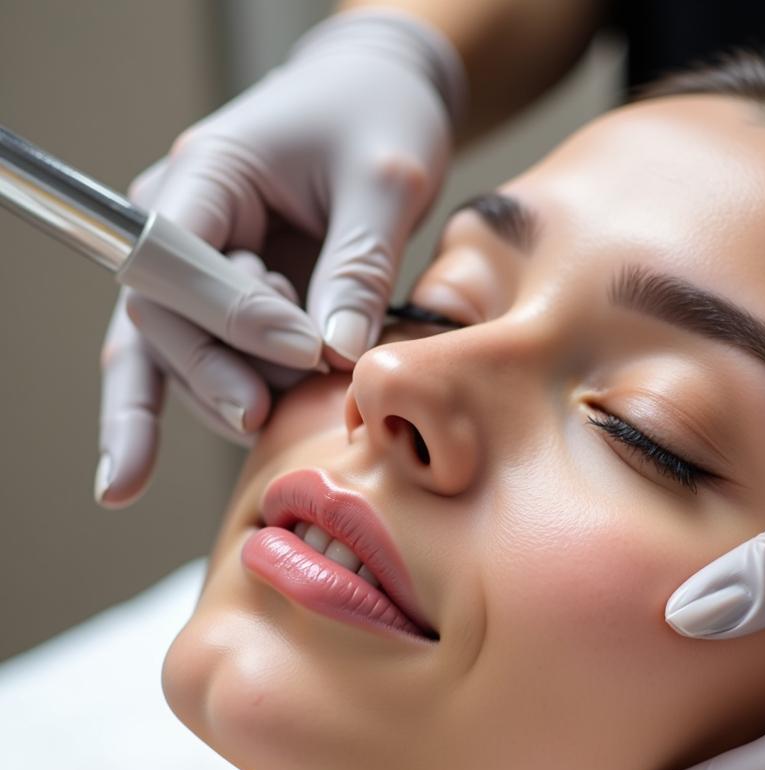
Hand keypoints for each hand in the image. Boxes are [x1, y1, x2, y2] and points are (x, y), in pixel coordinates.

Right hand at [96, 9, 465, 506]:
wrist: (377, 101)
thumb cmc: (378, 118)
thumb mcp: (386, 180)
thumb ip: (359, 265)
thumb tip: (334, 353)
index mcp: (206, 176)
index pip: (176, 259)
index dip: (230, 316)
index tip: (304, 348)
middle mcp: (181, 225)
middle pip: (158, 322)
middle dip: (213, 376)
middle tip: (267, 416)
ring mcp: (197, 270)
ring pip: (172, 357)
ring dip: (224, 395)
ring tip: (284, 415)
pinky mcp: (225, 304)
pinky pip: (199, 365)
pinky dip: (219, 402)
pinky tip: (194, 454)